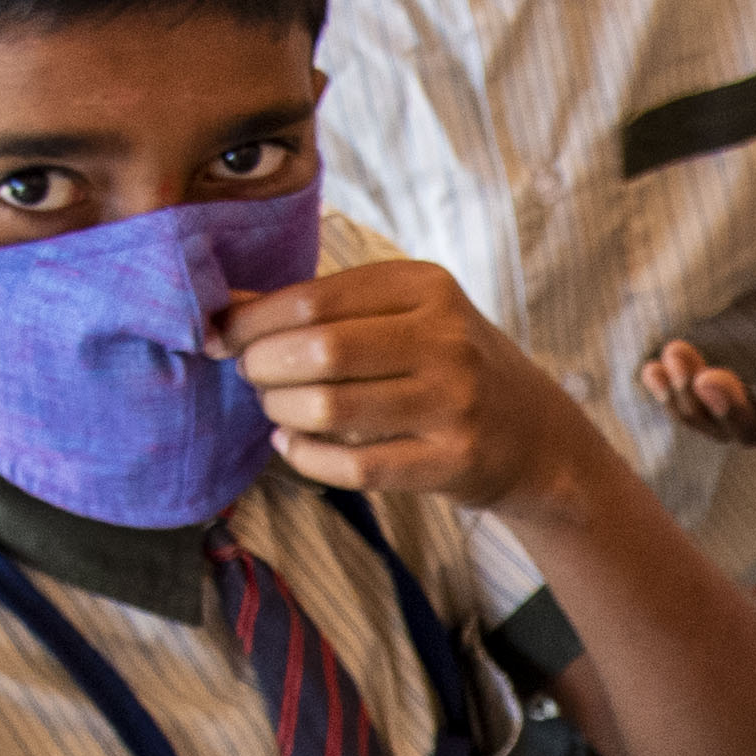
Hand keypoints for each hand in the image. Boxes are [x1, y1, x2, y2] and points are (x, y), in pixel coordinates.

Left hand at [218, 262, 624, 509]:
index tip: (220, 334)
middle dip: (263, 365)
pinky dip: (306, 458)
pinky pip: (355, 467)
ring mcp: (453, 404)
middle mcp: (446, 340)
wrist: (535, 434)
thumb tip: (227, 306)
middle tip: (249, 374)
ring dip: (281, 410)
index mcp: (426, 287)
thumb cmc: (449, 365)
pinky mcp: (452, 462)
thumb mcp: (404, 315)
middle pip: (320, 351)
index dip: (253, 320)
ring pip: (332, 410)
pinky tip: (291, 446)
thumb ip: (324, 307)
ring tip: (273, 407)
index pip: (315, 299)